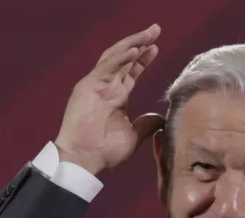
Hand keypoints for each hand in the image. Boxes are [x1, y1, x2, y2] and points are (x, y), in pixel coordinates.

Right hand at [54, 25, 165, 175]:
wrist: (83, 159)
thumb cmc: (103, 151)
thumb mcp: (133, 136)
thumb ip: (146, 125)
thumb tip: (161, 118)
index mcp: (116, 96)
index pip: (131, 71)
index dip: (143, 59)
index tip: (155, 48)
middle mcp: (106, 87)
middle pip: (124, 58)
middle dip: (140, 43)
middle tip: (155, 30)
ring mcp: (96, 85)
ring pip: (115, 56)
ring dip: (132, 43)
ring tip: (149, 34)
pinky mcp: (88, 87)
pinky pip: (106, 67)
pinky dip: (120, 57)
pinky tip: (135, 50)